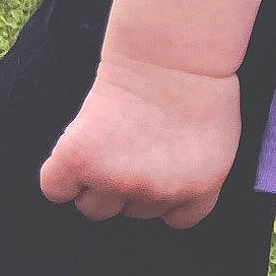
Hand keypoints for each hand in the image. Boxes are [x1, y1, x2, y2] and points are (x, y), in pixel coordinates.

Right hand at [38, 52, 241, 226]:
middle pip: (131, 213)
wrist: (170, 54)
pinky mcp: (80, 162)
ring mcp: (118, 181)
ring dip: (94, 183)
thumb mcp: (219, 143)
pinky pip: (56, 189)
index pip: (177, 220)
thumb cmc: (197, 84)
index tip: (158, 169)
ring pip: (94, 208)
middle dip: (129, 184)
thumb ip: (194, 175)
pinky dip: (60, 176)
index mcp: (199, 190)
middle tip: (131, 144)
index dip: (164, 196)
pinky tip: (76, 149)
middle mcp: (158, 194)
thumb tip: (168, 189)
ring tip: (107, 141)